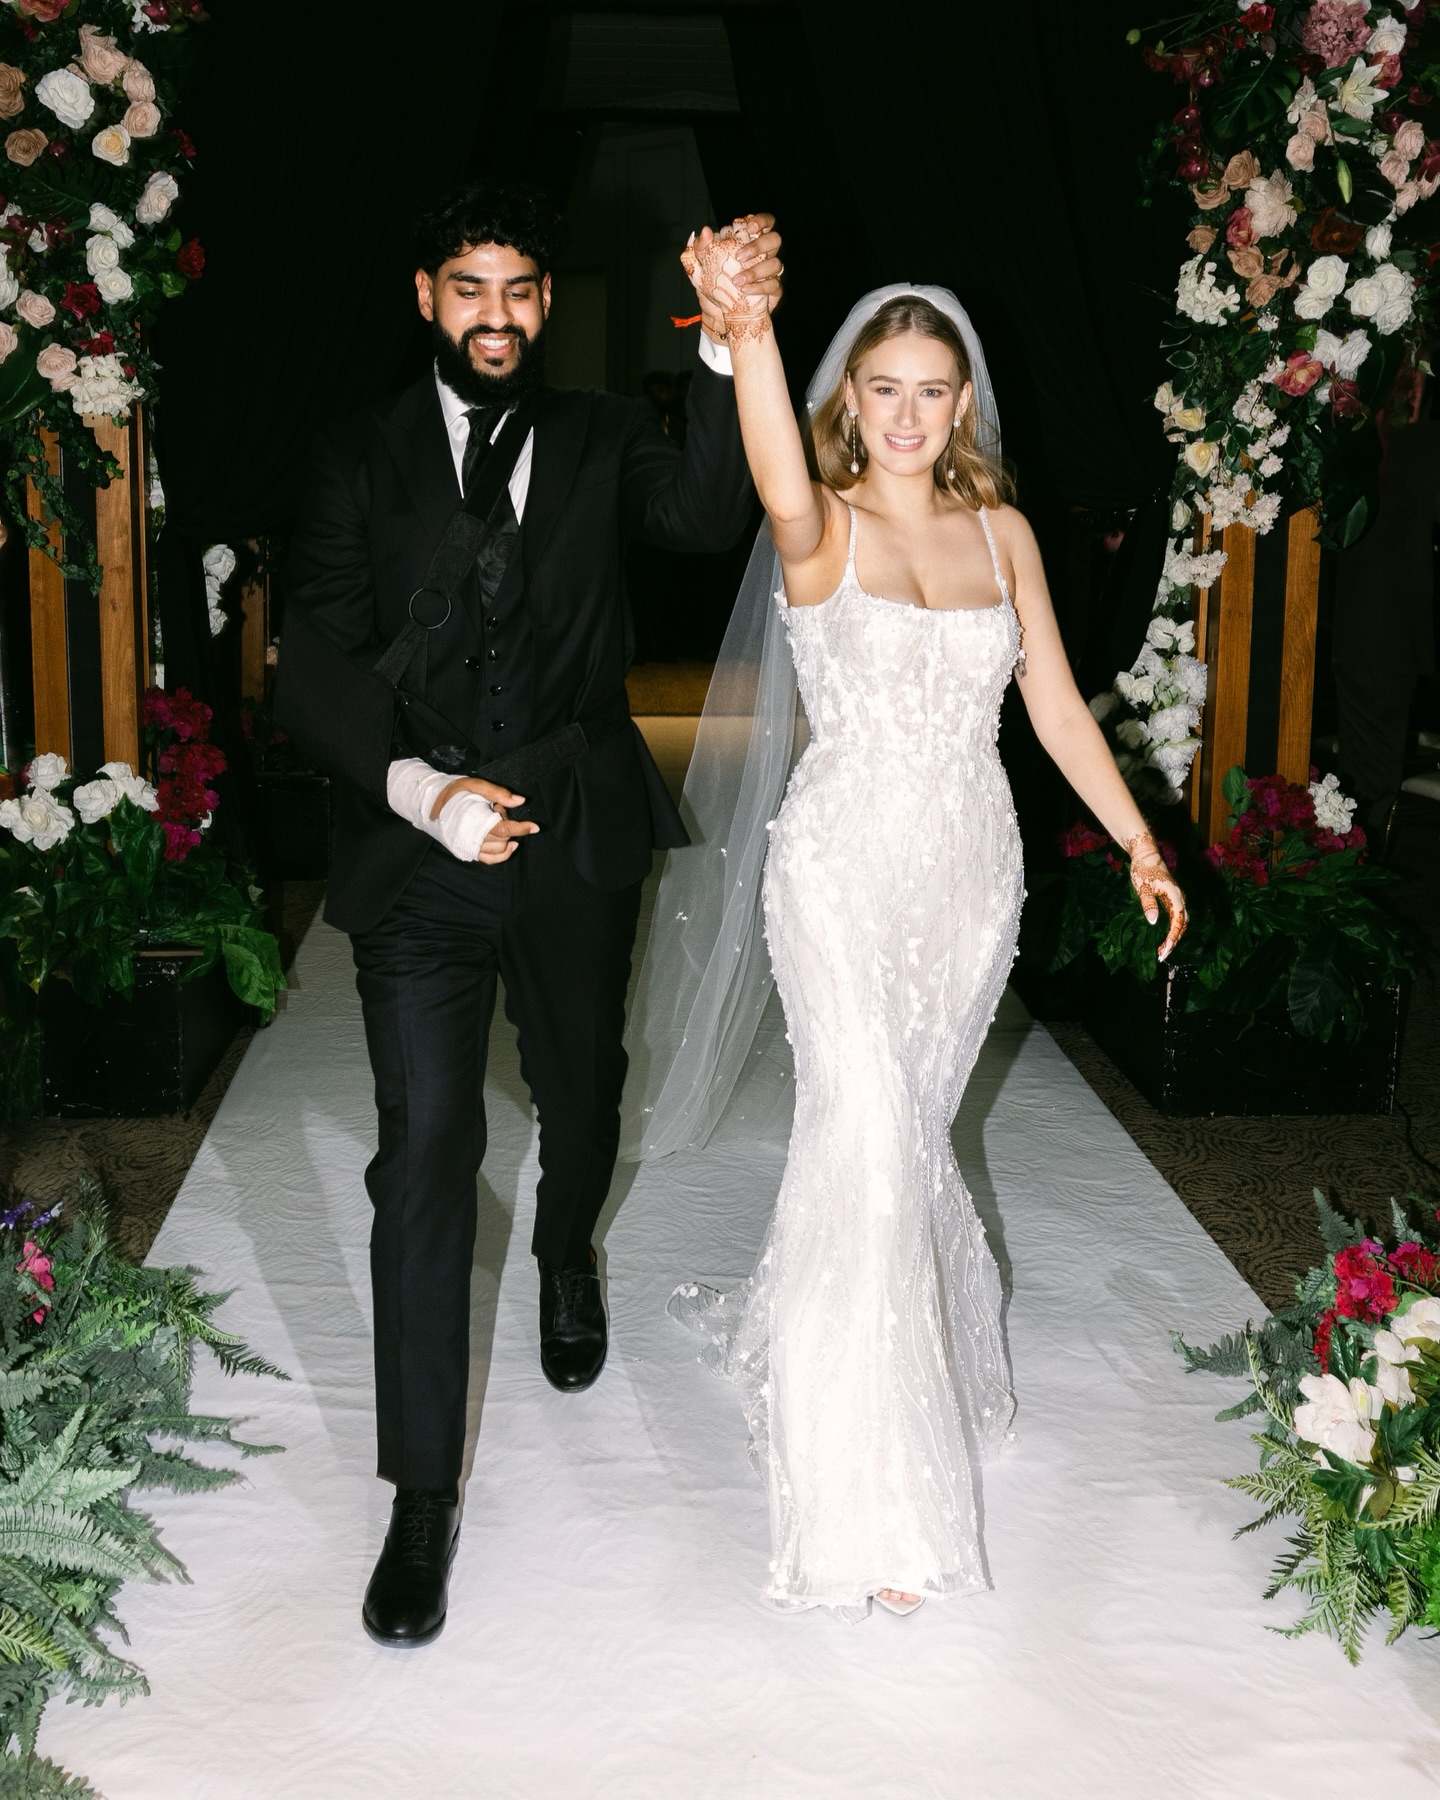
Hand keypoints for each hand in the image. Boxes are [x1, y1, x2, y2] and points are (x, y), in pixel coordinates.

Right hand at [430, 775, 539, 863]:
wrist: (430, 804)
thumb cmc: (453, 792)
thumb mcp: (473, 784)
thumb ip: (497, 792)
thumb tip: (520, 800)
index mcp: (472, 821)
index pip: (502, 829)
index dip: (520, 828)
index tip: (535, 827)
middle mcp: (471, 839)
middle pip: (503, 837)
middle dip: (506, 822)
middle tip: (495, 807)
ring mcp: (470, 848)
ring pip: (499, 849)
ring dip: (504, 835)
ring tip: (491, 818)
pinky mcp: (469, 852)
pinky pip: (491, 860)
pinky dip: (504, 854)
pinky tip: (511, 844)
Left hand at [681, 215, 780, 343]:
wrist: (718, 316)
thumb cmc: (712, 287)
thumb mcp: (700, 268)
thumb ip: (699, 249)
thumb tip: (705, 231)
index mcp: (749, 242)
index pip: (765, 222)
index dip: (761, 220)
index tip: (748, 227)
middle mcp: (763, 254)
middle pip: (775, 239)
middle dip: (759, 245)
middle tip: (739, 256)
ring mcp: (770, 272)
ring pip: (776, 263)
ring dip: (756, 270)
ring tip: (737, 280)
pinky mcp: (774, 290)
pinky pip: (774, 285)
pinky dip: (759, 287)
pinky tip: (745, 291)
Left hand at [1127, 835, 1186, 961]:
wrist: (1146, 855)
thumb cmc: (1143, 870)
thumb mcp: (1143, 888)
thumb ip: (1148, 904)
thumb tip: (1153, 921)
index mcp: (1175, 896)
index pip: (1178, 922)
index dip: (1172, 938)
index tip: (1164, 950)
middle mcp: (1180, 898)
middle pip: (1182, 924)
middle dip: (1174, 941)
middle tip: (1162, 955)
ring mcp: (1178, 898)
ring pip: (1181, 921)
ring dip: (1174, 936)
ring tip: (1163, 950)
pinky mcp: (1174, 898)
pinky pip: (1177, 917)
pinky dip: (1173, 929)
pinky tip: (1165, 937)